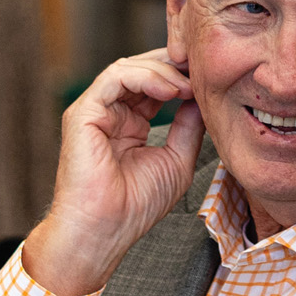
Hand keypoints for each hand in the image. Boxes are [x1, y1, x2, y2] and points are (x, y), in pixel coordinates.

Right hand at [24, 49, 204, 295]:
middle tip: (203, 69)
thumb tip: (204, 98)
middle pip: (142, 70)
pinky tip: (171, 91)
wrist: (105, 230)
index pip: (155, 86)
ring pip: (129, 68)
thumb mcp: (177, 160)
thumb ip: (189, 127)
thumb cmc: (137, 205)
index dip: (182, 77)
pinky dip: (146, 77)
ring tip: (189, 85)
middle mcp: (111, 113)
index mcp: (131, 123)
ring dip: (164, 71)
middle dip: (174, 65)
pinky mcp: (83, 112)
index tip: (211, 79)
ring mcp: (95, 111)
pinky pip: (115, 77)